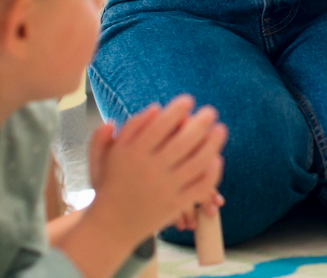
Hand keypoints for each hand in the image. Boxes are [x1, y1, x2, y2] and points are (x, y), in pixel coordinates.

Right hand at [87, 96, 226, 242]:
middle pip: (184, 141)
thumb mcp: (106, 154)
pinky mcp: (176, 205)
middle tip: (211, 111)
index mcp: (132, 154)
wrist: (111, 226)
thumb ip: (127, 128)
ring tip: (220, 130)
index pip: (161, 125)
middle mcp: (150, 170)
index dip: (178, 109)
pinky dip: (212, 171)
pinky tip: (216, 158)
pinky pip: (201, 185)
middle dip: (202, 122)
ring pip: (198, 162)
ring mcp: (165, 189)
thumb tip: (155, 107)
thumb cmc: (111, 184)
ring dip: (213, 143)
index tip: (188, 100)